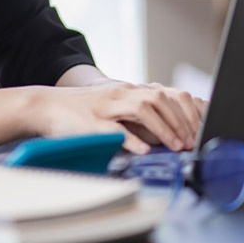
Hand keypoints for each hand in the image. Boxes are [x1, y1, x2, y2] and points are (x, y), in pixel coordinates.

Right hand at [33, 81, 206, 153]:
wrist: (46, 106)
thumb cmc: (81, 112)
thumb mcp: (114, 110)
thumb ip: (136, 119)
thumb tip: (165, 135)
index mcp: (128, 92)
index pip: (166, 95)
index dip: (185, 113)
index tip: (198, 131)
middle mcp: (120, 94)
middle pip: (160, 99)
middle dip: (180, 121)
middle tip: (191, 142)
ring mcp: (106, 106)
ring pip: (143, 109)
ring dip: (164, 129)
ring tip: (175, 146)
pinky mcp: (92, 122)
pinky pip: (116, 129)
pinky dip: (132, 139)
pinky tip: (144, 150)